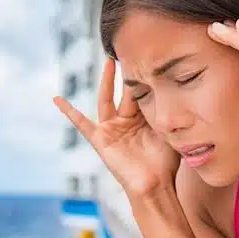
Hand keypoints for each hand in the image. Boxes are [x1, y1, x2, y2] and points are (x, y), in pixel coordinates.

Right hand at [53, 58, 180, 196]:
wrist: (155, 185)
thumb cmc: (166, 164)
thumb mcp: (169, 132)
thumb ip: (169, 114)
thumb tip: (181, 93)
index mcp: (143, 120)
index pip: (141, 93)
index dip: (144, 77)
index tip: (150, 57)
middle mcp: (126, 123)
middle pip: (124, 92)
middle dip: (126, 73)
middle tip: (129, 52)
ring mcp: (111, 130)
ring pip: (107, 100)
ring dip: (106, 81)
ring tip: (108, 61)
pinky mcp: (100, 140)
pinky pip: (81, 123)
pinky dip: (69, 111)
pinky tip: (57, 99)